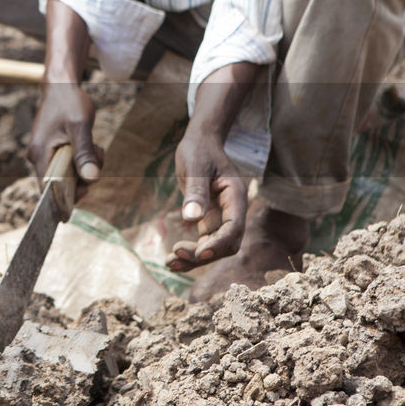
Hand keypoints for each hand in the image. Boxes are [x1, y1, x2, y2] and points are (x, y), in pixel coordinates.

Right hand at [27, 81, 102, 190]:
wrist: (61, 85)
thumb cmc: (69, 102)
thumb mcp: (80, 127)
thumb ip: (85, 154)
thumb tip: (92, 180)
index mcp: (40, 153)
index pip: (48, 189)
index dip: (65, 198)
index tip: (86, 192)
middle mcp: (37, 156)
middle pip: (59, 183)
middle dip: (82, 177)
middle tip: (98, 160)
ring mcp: (43, 152)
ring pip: (66, 173)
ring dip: (84, 167)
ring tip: (97, 149)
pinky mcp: (50, 149)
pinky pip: (66, 164)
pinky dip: (81, 159)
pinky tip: (91, 147)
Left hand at [168, 126, 247, 272]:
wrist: (199, 142)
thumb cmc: (199, 150)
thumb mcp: (195, 167)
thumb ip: (196, 192)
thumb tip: (192, 218)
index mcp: (235, 197)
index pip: (234, 228)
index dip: (219, 243)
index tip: (199, 252)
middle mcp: (232, 210)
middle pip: (226, 243)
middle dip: (204, 254)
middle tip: (175, 253)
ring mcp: (221, 217)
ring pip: (214, 247)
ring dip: (194, 259)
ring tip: (169, 263)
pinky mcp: (209, 220)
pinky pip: (202, 243)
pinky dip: (189, 252)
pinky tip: (171, 258)